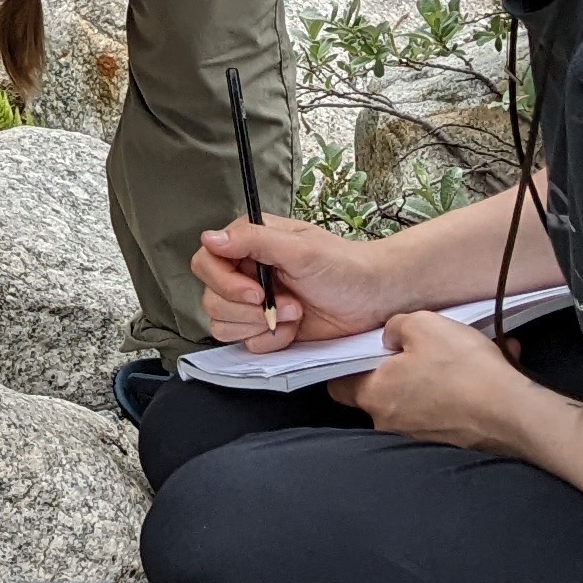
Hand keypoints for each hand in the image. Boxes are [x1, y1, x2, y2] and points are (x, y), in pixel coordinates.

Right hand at [190, 213, 399, 350]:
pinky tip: (294, 328)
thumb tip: (211, 238)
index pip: (206, 261)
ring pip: (223, 324)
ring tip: (294, 313)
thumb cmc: (346, 267)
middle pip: (212, 299)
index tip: (254, 292)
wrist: (375, 299)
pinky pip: (246, 344)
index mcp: (249, 245)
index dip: (224, 282)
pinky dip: (271, 341)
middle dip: (250, 310)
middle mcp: (246, 273)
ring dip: (261, 325)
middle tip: (288, 303)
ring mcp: (254, 304)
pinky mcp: (265, 329)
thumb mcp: (301, 249)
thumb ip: (253, 240)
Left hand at [329, 306, 540, 453]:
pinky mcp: (448, 440)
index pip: (338, 385)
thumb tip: (390, 338)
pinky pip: (448, 408)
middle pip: (383, 390)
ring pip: (420, 397)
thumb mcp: (424, 324)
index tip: (369, 349)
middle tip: (429, 347)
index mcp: (374, 394)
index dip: (350, 364)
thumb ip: (395, 327)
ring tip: (471, 354)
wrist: (513, 413)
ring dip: (440, 376)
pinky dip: (462, 391)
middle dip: (404, 368)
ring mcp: (418, 435)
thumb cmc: (462, 368)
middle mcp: (389, 422)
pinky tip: (490, 369)